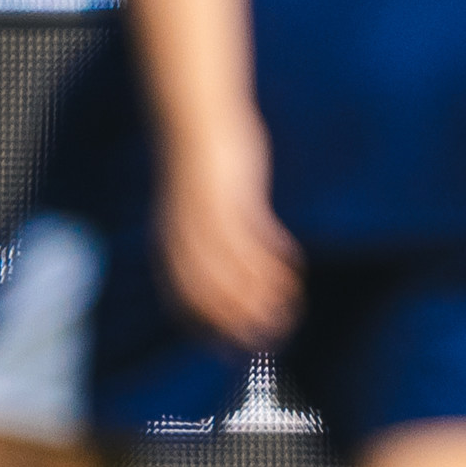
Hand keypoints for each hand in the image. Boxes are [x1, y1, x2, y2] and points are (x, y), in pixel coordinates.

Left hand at [159, 117, 298, 350]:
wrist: (198, 116)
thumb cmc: (201, 165)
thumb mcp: (194, 210)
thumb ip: (200, 242)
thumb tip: (218, 275)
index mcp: (172, 240)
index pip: (184, 298)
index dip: (207, 328)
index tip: (230, 350)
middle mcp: (186, 233)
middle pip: (211, 292)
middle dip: (240, 321)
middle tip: (269, 339)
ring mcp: (211, 214)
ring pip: (237, 268)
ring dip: (264, 294)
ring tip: (290, 310)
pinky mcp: (236, 194)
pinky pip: (257, 234)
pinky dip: (274, 255)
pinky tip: (293, 264)